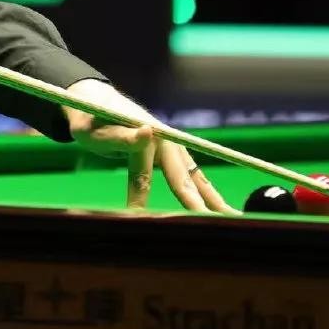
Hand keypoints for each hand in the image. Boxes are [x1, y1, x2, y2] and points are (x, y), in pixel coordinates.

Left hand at [61, 78, 237, 213]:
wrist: (97, 103)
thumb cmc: (91, 120)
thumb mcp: (96, 129)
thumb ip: (121, 136)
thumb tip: (148, 132)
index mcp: (146, 133)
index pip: (144, 173)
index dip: (142, 197)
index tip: (144, 218)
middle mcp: (167, 140)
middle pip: (183, 178)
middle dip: (198, 204)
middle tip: (215, 225)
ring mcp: (174, 147)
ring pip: (196, 178)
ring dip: (214, 200)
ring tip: (237, 219)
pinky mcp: (176, 154)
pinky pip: (194, 179)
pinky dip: (208, 194)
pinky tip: (224, 210)